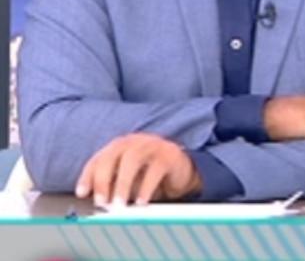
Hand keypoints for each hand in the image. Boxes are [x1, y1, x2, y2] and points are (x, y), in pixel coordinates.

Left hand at [76, 133, 200, 206]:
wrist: (181, 168)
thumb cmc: (148, 174)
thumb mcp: (127, 178)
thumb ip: (112, 184)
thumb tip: (96, 202)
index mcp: (119, 147)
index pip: (98, 159)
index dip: (87, 176)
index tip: (82, 194)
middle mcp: (134, 142)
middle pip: (112, 156)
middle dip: (103, 180)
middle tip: (101, 202)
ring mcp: (152, 146)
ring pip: (132, 159)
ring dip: (123, 184)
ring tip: (119, 205)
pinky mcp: (169, 155)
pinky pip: (155, 169)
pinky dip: (146, 187)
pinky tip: (141, 201)